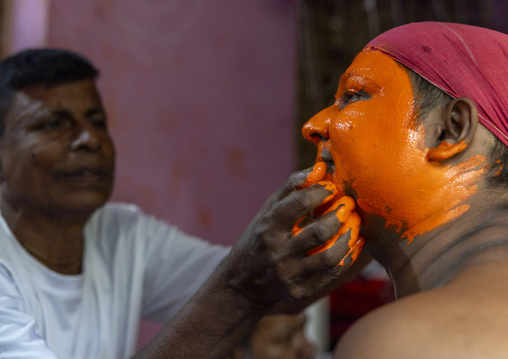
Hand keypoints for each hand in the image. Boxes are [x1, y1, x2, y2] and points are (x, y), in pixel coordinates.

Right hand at [222, 163, 363, 307]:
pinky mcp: (299, 291)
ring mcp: (289, 275)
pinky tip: (355, 242)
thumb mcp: (268, 209)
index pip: (297, 205)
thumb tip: (321, 167)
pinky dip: (348, 256)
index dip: (319, 192)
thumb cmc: (261, 236)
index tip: (331, 186)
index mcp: (267, 227)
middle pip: (318, 233)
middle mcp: (277, 252)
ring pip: (329, 257)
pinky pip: (331, 274)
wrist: (243, 282)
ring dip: (348, 237)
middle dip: (339, 215)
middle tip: (349, 203)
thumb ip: (292, 187)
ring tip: (355, 223)